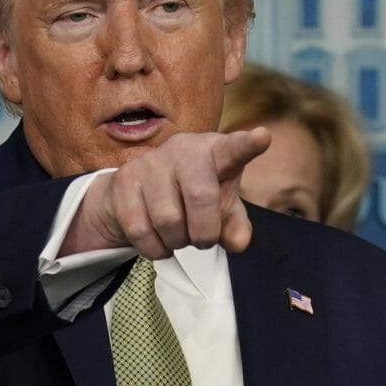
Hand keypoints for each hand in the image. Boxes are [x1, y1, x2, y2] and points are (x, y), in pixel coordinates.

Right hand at [62, 126, 270, 258]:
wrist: (139, 194)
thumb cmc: (191, 197)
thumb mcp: (221, 210)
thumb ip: (235, 226)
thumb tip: (239, 241)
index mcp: (215, 151)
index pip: (234, 149)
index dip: (248, 145)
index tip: (262, 137)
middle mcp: (183, 149)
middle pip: (201, 197)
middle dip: (204, 232)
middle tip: (201, 239)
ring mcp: (150, 162)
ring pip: (168, 219)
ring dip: (177, 241)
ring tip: (177, 235)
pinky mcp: (123, 181)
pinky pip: (141, 230)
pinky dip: (155, 248)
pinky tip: (159, 241)